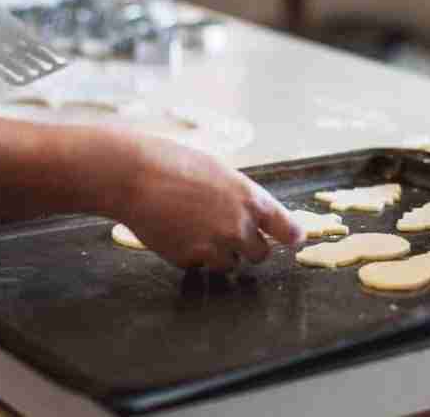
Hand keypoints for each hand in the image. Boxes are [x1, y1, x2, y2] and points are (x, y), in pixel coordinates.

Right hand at [115, 136, 304, 270]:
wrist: (135, 176)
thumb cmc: (174, 163)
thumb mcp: (219, 172)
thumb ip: (239, 197)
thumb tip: (250, 214)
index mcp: (251, 199)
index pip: (287, 228)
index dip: (292, 236)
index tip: (294, 240)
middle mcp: (239, 226)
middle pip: (260, 255)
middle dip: (248, 248)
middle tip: (230, 235)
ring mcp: (215, 246)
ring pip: (231, 265)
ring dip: (221, 255)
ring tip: (197, 230)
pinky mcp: (190, 260)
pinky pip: (200, 266)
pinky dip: (192, 256)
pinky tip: (177, 233)